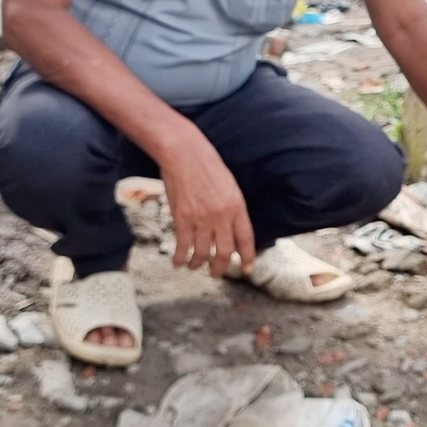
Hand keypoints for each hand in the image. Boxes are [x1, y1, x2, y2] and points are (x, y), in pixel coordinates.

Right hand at [159, 128, 256, 278]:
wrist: (184, 153)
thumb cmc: (206, 165)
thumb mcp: (229, 186)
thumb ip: (231, 208)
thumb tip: (230, 229)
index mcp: (237, 206)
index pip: (245, 239)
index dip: (247, 257)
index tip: (247, 269)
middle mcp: (221, 216)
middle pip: (224, 252)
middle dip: (220, 268)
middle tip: (216, 273)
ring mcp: (202, 218)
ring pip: (203, 253)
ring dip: (198, 264)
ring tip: (196, 266)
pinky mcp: (182, 218)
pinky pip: (183, 247)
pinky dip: (181, 259)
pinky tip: (178, 263)